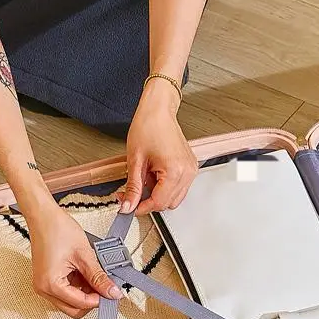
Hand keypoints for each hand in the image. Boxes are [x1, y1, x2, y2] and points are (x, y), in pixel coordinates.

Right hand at [28, 203, 122, 317]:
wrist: (43, 215)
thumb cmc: (57, 229)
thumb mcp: (85, 255)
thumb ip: (99, 277)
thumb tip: (112, 292)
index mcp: (50, 284)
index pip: (80, 304)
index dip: (99, 300)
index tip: (112, 292)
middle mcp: (44, 288)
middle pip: (73, 309)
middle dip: (91, 300)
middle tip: (106, 286)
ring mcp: (44, 284)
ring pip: (70, 301)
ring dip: (85, 292)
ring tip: (95, 274)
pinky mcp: (47, 279)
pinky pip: (65, 291)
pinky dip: (78, 286)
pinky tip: (86, 272)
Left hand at [120, 79, 197, 214]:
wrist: (158, 111)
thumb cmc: (148, 127)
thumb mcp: (135, 161)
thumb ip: (132, 187)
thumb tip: (127, 205)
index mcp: (175, 171)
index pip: (159, 202)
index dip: (142, 207)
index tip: (130, 207)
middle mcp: (187, 172)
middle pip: (168, 203)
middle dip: (150, 200)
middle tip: (134, 190)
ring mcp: (191, 170)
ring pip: (175, 198)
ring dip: (159, 194)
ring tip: (147, 177)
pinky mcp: (190, 167)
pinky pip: (179, 188)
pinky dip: (166, 186)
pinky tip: (156, 173)